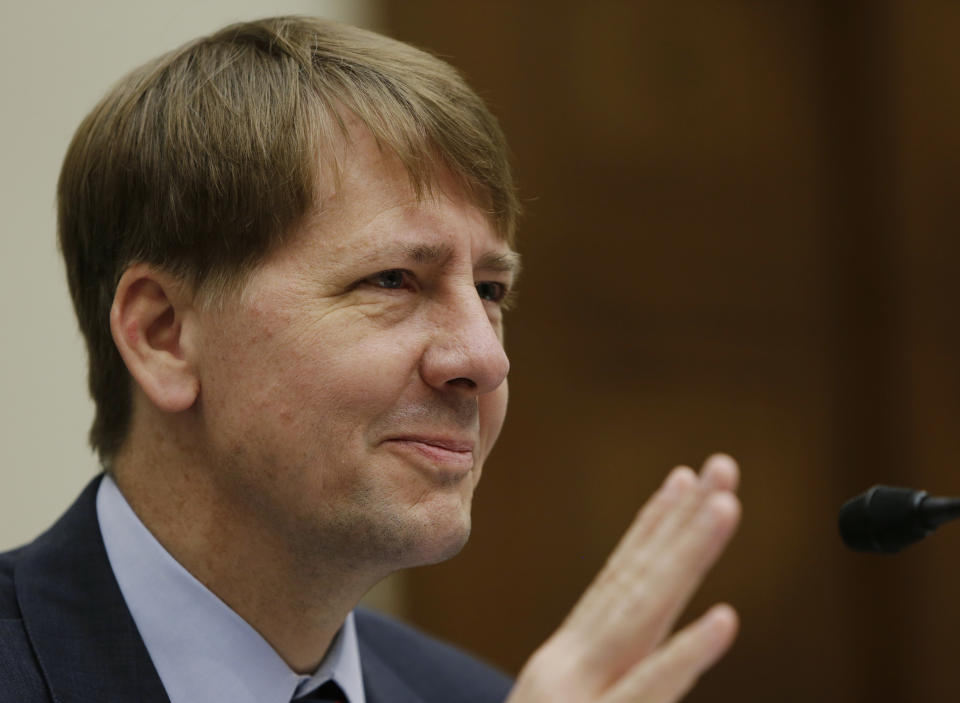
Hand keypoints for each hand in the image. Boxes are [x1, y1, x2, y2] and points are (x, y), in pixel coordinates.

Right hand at [507, 454, 740, 702]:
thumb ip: (603, 686)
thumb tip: (636, 665)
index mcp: (573, 660)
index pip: (617, 582)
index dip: (651, 527)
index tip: (682, 479)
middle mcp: (574, 663)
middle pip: (637, 582)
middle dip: (683, 519)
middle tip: (722, 466)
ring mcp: (582, 695)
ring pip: (644, 614)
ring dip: (685, 555)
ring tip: (725, 506)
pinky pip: (648, 690)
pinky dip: (685, 654)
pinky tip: (725, 619)